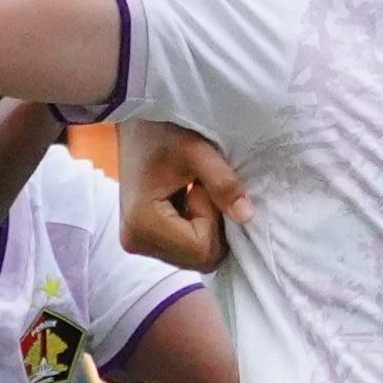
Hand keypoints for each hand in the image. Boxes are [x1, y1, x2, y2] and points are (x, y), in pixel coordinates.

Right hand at [118, 120, 246, 269]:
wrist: (138, 123)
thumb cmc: (164, 130)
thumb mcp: (198, 151)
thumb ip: (223, 184)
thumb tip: (246, 217)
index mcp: (144, 225)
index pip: (201, 250)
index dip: (213, 219)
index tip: (201, 186)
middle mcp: (136, 242)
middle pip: (198, 260)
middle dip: (211, 226)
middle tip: (200, 188)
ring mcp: (137, 243)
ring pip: (193, 257)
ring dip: (204, 227)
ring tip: (191, 191)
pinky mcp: (142, 238)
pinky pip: (183, 248)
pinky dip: (194, 228)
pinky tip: (185, 199)